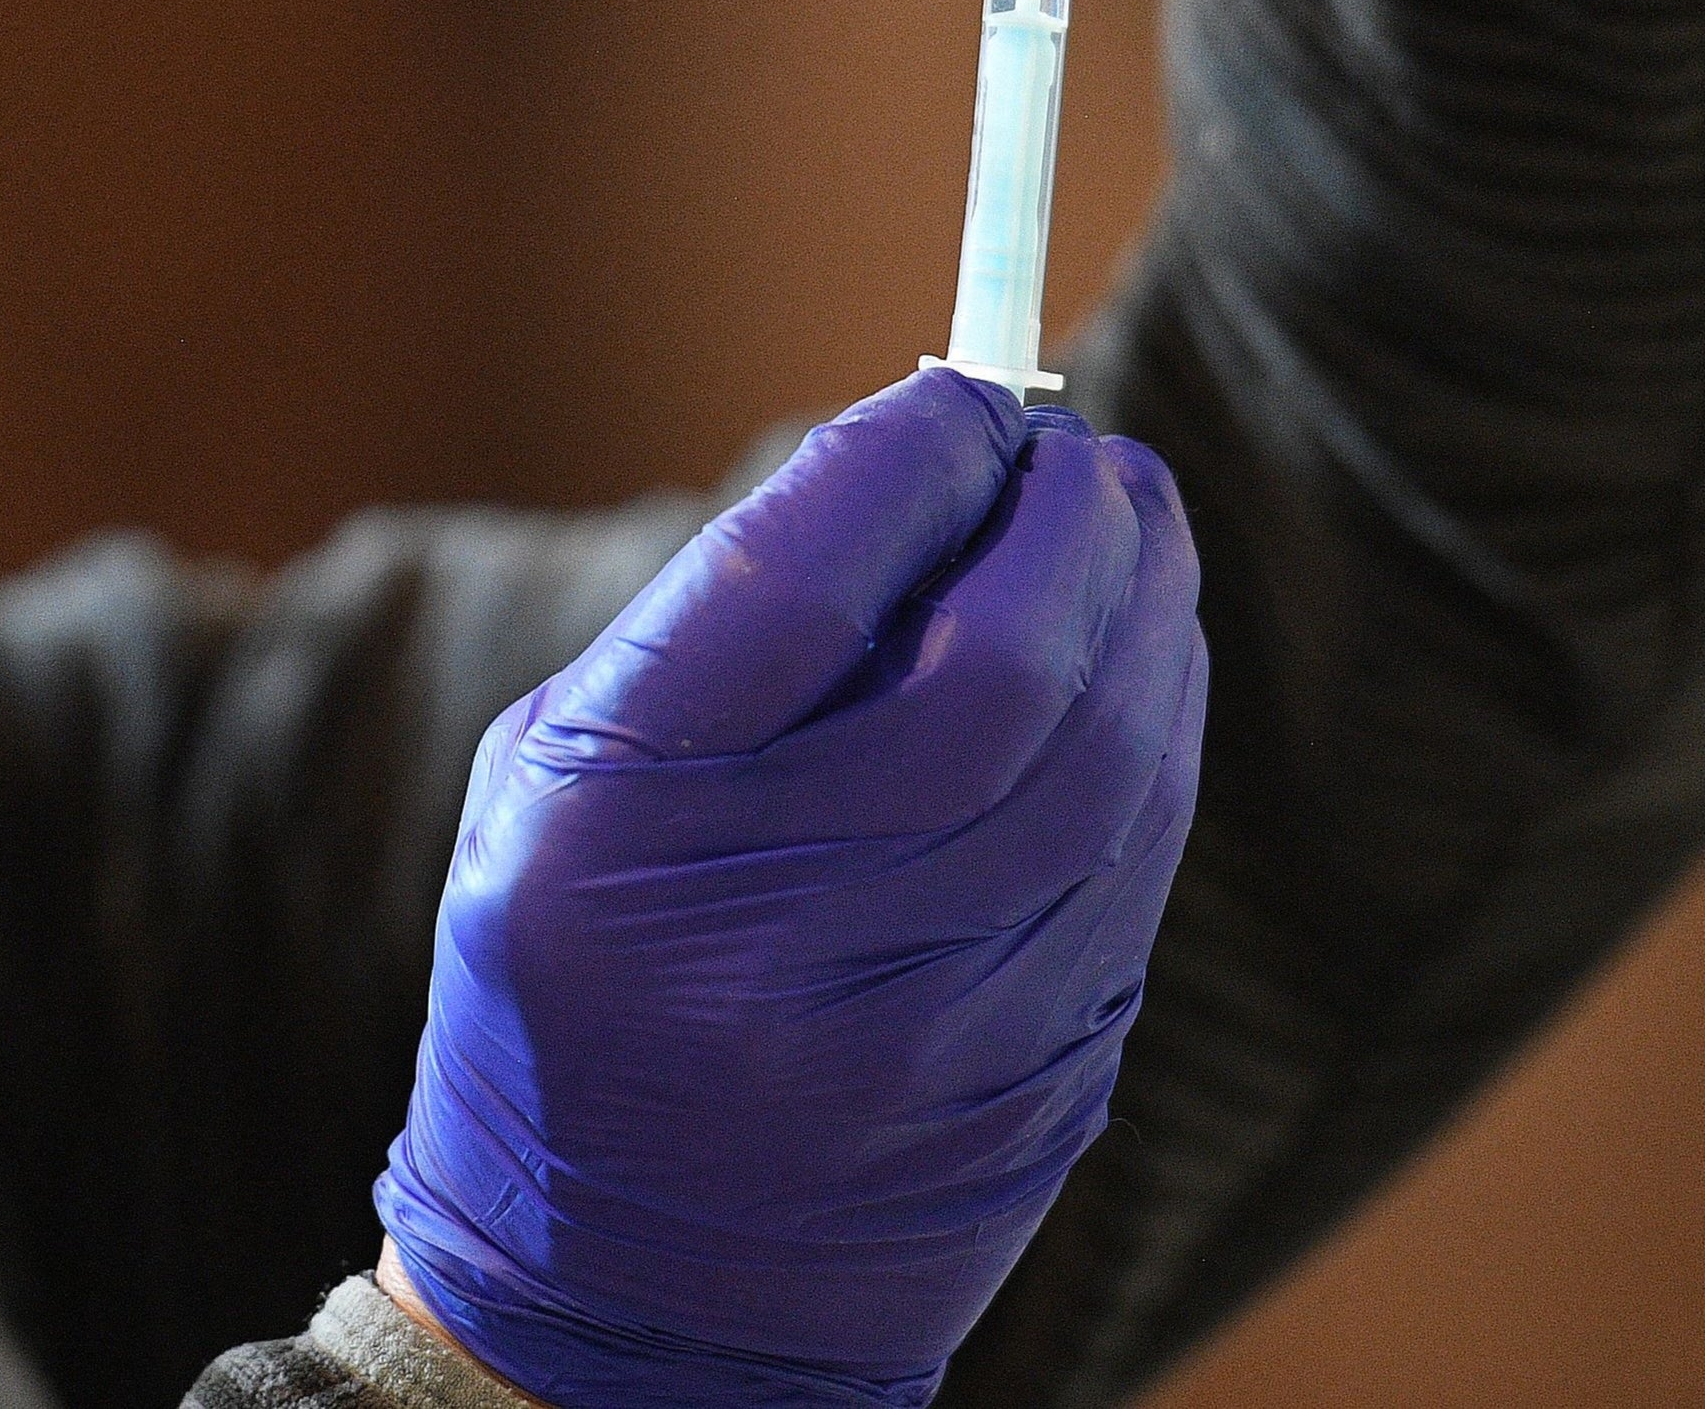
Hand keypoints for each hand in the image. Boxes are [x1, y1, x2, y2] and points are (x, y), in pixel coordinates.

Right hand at [372, 368, 1204, 1408]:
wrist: (631, 1312)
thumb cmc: (564, 991)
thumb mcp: (549, 794)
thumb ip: (709, 641)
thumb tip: (910, 480)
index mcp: (613, 837)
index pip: (793, 589)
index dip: (899, 461)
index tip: (954, 391)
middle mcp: (774, 929)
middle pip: (986, 672)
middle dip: (1055, 522)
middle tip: (1070, 446)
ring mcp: (926, 1022)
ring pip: (1102, 765)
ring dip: (1139, 609)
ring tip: (1125, 520)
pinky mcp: (1042, 1075)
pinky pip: (1135, 858)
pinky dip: (1155, 726)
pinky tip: (1139, 656)